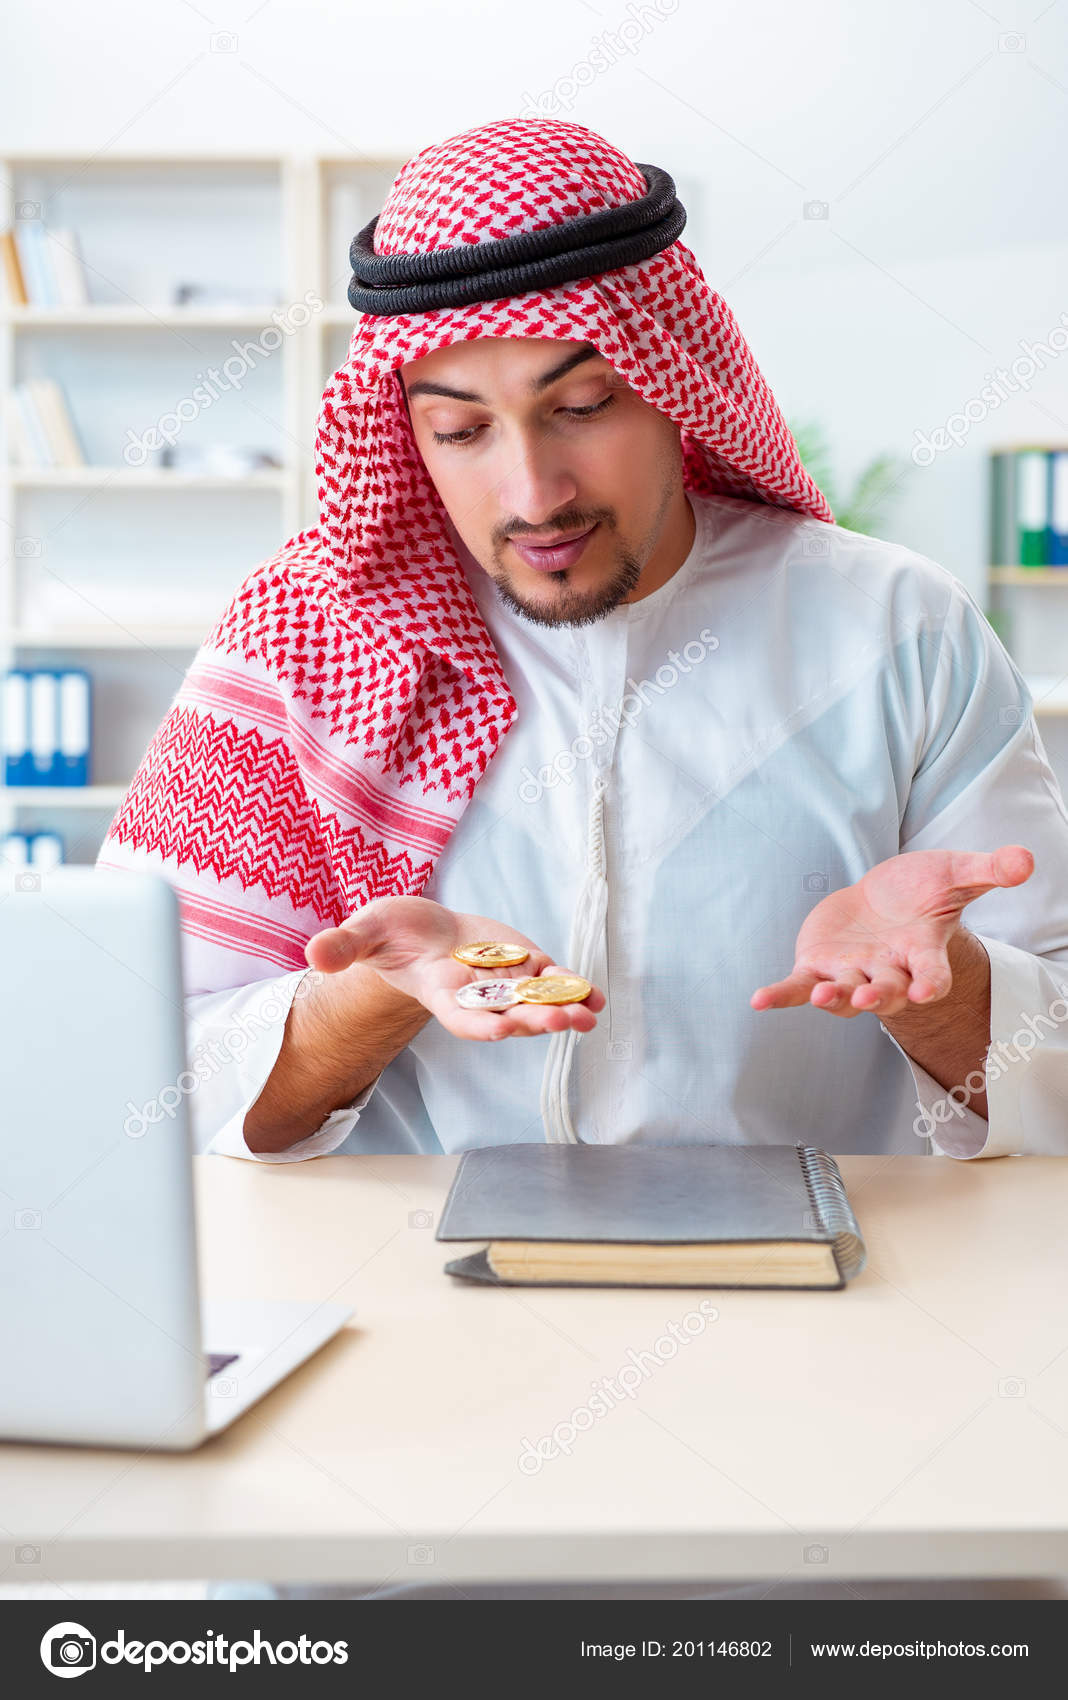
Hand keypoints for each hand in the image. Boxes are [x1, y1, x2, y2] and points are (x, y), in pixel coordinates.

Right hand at [306, 895, 604, 1040]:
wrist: (420, 930)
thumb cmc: (389, 935)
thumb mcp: (363, 934)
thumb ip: (342, 947)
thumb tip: (312, 953)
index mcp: (441, 994)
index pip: (463, 1017)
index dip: (482, 1024)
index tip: (502, 1030)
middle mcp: (478, 996)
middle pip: (508, 1015)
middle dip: (534, 1019)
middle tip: (562, 1022)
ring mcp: (504, 982)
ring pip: (537, 1002)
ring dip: (563, 1009)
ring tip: (587, 1014)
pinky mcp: (524, 964)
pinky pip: (552, 981)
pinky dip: (572, 988)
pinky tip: (594, 996)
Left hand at [750, 845, 1033, 1018]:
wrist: (883, 899)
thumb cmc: (922, 891)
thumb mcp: (957, 874)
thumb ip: (989, 870)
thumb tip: (1028, 859)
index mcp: (922, 953)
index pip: (932, 975)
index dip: (931, 982)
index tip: (929, 991)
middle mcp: (887, 971)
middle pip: (886, 990)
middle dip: (880, 994)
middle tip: (874, 997)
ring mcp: (851, 973)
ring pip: (844, 994)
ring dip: (834, 997)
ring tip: (823, 996)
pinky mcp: (818, 968)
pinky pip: (799, 986)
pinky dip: (782, 994)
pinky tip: (759, 1000)